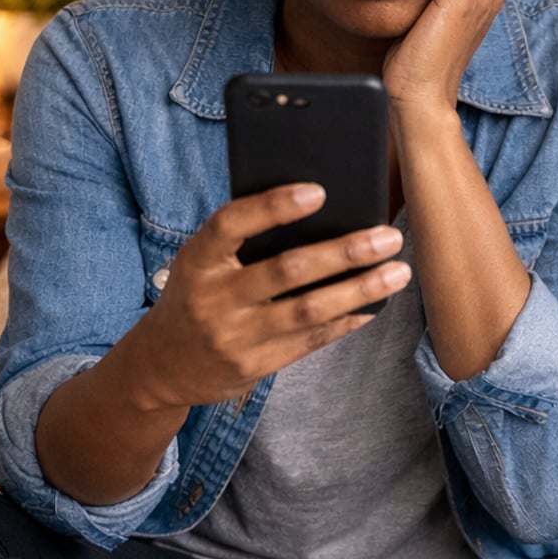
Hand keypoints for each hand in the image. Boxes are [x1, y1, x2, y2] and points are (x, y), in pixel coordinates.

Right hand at [121, 183, 410, 411]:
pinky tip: (373, 306)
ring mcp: (234, 337)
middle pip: (287, 271)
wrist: (159, 365)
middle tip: (388, 236)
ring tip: (398, 272)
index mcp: (197, 260)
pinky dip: (346, 321)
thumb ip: (243, 241)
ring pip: (308, 310)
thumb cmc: (196, 295)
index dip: (273, 207)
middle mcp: (213, 299)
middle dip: (345, 252)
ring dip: (360, 290)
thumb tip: (319, 210)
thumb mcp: (201, 262)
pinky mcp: (254, 367)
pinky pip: (310, 340)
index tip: (319, 191)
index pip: (231, 225)